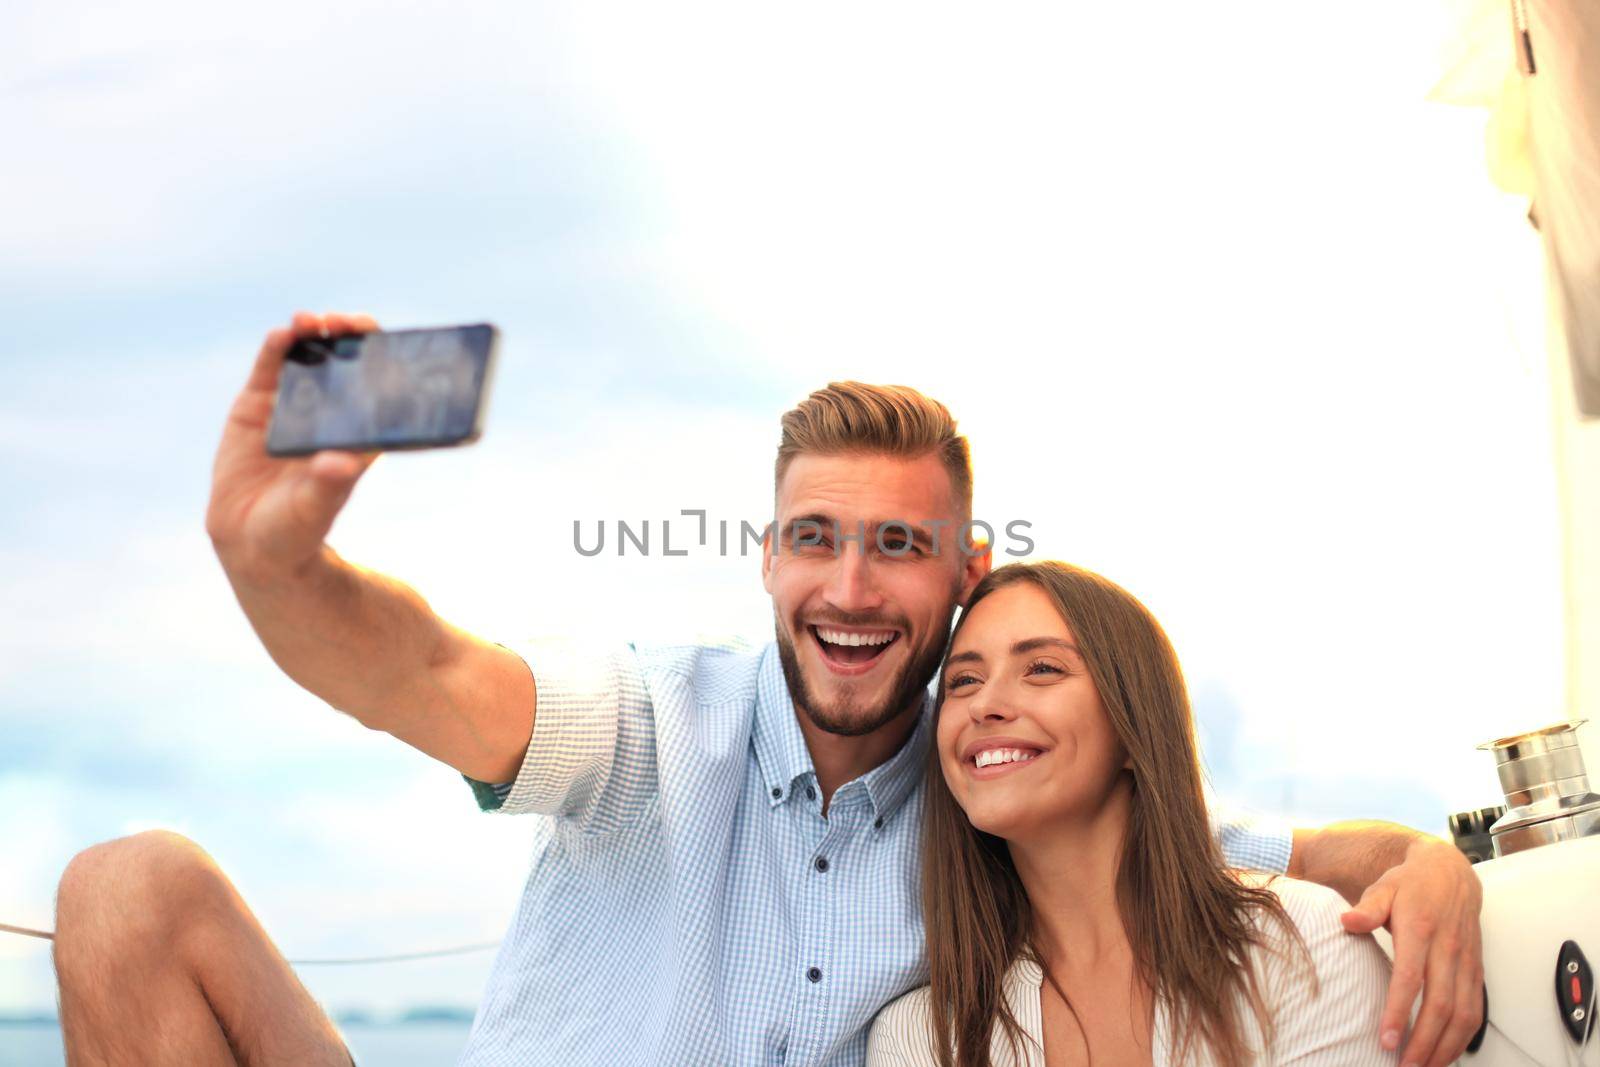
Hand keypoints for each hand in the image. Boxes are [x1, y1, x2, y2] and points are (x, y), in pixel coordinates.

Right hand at [205, 311, 381, 582]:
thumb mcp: (314, 509)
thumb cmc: (297, 528)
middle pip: (348, 362)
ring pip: (309, 356)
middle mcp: (330, 412)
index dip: (387, 360)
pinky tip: (284, 335)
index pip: (381, 386)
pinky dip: (278, 347)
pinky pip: (270, 367)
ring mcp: (293, 403)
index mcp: (359, 433)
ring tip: (314, 322)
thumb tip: (344, 462)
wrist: (252, 541)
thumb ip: (328, 485)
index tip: (390, 344)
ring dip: (315, 333)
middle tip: (353, 324)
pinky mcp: (258, 404)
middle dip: (353, 336)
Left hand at [1341, 837, 1482, 1066]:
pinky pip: (1476, 1011)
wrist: (1451, 872)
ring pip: (1464, 1014)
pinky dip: (1464, 1038)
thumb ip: (1367, 908)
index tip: (1387, 1039)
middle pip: (1441, 1006)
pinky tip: (1446, 1054)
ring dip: (1446, 1047)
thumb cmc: (1410, 883)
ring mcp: (1466, 962)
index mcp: (1421, 929)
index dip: (1400, 1011)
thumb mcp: (1383, 887)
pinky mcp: (1476, 971)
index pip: (1411, 977)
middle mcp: (1448, 949)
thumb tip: (1346, 922)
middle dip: (1423, 1042)